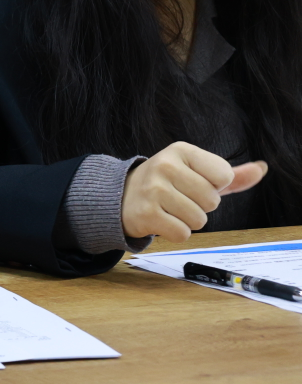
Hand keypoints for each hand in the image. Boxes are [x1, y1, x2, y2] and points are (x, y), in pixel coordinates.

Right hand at [122, 142, 267, 241]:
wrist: (121, 195)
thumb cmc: (167, 183)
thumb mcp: (196, 171)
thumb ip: (230, 174)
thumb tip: (262, 169)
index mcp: (181, 150)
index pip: (224, 176)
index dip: (214, 186)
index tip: (193, 183)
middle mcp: (165, 165)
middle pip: (212, 201)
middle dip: (201, 206)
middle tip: (179, 198)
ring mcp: (153, 189)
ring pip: (199, 220)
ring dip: (188, 221)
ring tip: (170, 210)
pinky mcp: (146, 213)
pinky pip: (183, 233)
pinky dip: (176, 233)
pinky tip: (162, 220)